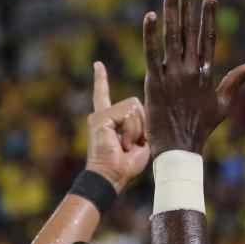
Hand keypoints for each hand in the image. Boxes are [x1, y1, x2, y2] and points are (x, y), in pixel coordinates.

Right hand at [84, 61, 148, 191]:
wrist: (112, 178)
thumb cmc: (126, 166)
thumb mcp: (141, 142)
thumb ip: (143, 124)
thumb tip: (148, 112)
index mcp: (108, 120)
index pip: (103, 95)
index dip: (101, 80)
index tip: (97, 65)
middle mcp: (101, 115)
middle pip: (136, 104)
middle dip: (142, 125)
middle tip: (133, 145)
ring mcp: (100, 116)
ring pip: (134, 109)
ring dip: (137, 130)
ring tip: (126, 147)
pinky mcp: (101, 119)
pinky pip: (128, 115)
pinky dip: (131, 132)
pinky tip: (122, 144)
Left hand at [142, 0, 244, 155]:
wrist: (180, 148)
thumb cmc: (201, 127)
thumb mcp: (222, 105)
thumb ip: (235, 82)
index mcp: (207, 74)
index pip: (208, 37)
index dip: (209, 14)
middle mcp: (190, 71)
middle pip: (190, 30)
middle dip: (189, 2)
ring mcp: (172, 76)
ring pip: (171, 37)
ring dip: (171, 10)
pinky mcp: (153, 83)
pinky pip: (151, 54)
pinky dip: (150, 35)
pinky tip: (150, 16)